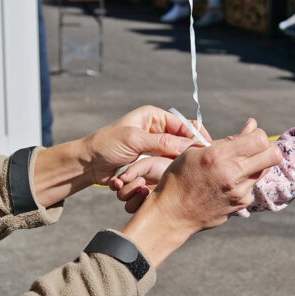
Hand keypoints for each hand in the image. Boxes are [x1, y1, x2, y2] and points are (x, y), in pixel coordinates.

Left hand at [80, 106, 204, 186]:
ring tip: (187, 172)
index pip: (184, 124)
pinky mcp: (150, 161)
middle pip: (184, 141)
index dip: (196, 136)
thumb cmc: (107, 145)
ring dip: (179, 164)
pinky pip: (167, 166)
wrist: (89, 164)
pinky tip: (176, 178)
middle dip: (190, 152)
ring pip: (176, 155)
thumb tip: (190, 145)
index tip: (205, 151)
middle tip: (200, 165)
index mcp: (154, 117)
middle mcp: (157, 130)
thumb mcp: (135, 140)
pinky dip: (170, 171)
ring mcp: (154, 147)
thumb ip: (162, 142)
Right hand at [110, 155, 174, 212]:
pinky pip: (138, 212)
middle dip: (128, 189)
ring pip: (128, 206)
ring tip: (146, 189)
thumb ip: (134, 170)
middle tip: (141, 181)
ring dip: (134, 197)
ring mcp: (142, 200)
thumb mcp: (148, 164)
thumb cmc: (164, 166)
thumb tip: (121, 179)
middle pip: (121, 195)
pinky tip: (150, 194)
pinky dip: (140, 203)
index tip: (120, 181)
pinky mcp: (149, 209)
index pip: (117, 183)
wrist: (182, 174)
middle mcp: (135, 189)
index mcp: (132, 177)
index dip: (115, 183)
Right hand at [119, 119, 280, 267]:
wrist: (173, 214)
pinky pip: (253, 185)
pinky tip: (227, 182)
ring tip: (236, 165)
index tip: (248, 135)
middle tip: (254, 148)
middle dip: (267, 148)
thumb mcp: (195, 151)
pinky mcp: (242, 203)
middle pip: (273, 155)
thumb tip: (251, 126)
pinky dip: (245, 180)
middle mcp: (233, 174)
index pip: (260, 139)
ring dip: (257, 164)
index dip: (257, 134)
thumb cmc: (179, 177)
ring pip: (265, 170)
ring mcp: (240, 191)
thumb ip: (227, 139)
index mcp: (219, 156)